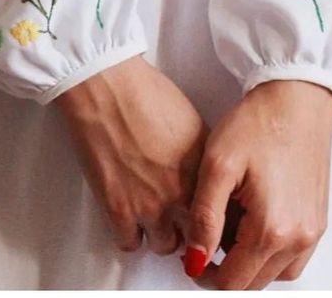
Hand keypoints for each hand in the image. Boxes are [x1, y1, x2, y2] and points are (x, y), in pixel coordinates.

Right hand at [55, 55, 208, 254]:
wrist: (107, 85)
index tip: (214, 219)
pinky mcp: (117, 208)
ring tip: (155, 216)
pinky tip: (130, 217)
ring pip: (166, 246)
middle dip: (195, 231)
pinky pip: (129, 243)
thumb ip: (202, 156)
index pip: (225, 214)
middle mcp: (182, 192)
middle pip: (200, 236)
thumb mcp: (192, 121)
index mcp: (204, 169)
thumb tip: (204, 174)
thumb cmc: (146, 92)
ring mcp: (150, 205)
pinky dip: (131, 234)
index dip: (220, 219)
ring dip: (162, 234)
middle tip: (185, 220)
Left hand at [183, 80, 331, 289]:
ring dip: (249, 265)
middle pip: (255, 284)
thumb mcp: (218, 164)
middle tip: (204, 241)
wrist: (296, 98)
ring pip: (276, 274)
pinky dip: (271, 253)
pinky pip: (293, 257)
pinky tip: (252, 225)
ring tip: (227, 231)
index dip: (204, 274)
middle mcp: (299, 239)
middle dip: (225, 271)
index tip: (188, 254)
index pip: (233, 283)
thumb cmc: (258, 123)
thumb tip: (196, 261)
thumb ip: (205, 218)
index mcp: (271, 230)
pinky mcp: (318, 219)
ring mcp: (313, 231)